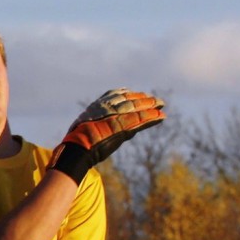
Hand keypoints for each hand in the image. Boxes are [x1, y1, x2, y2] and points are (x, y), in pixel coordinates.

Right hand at [48, 88, 164, 183]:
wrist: (77, 147)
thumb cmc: (78, 141)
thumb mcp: (86, 127)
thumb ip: (97, 122)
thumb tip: (99, 124)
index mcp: (96, 106)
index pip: (113, 94)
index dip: (124, 93)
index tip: (131, 92)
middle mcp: (107, 107)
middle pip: (128, 99)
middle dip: (142, 98)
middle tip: (154, 98)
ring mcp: (115, 115)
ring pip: (137, 106)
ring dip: (151, 104)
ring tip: (161, 104)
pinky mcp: (124, 125)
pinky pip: (142, 119)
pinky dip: (153, 117)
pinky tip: (162, 116)